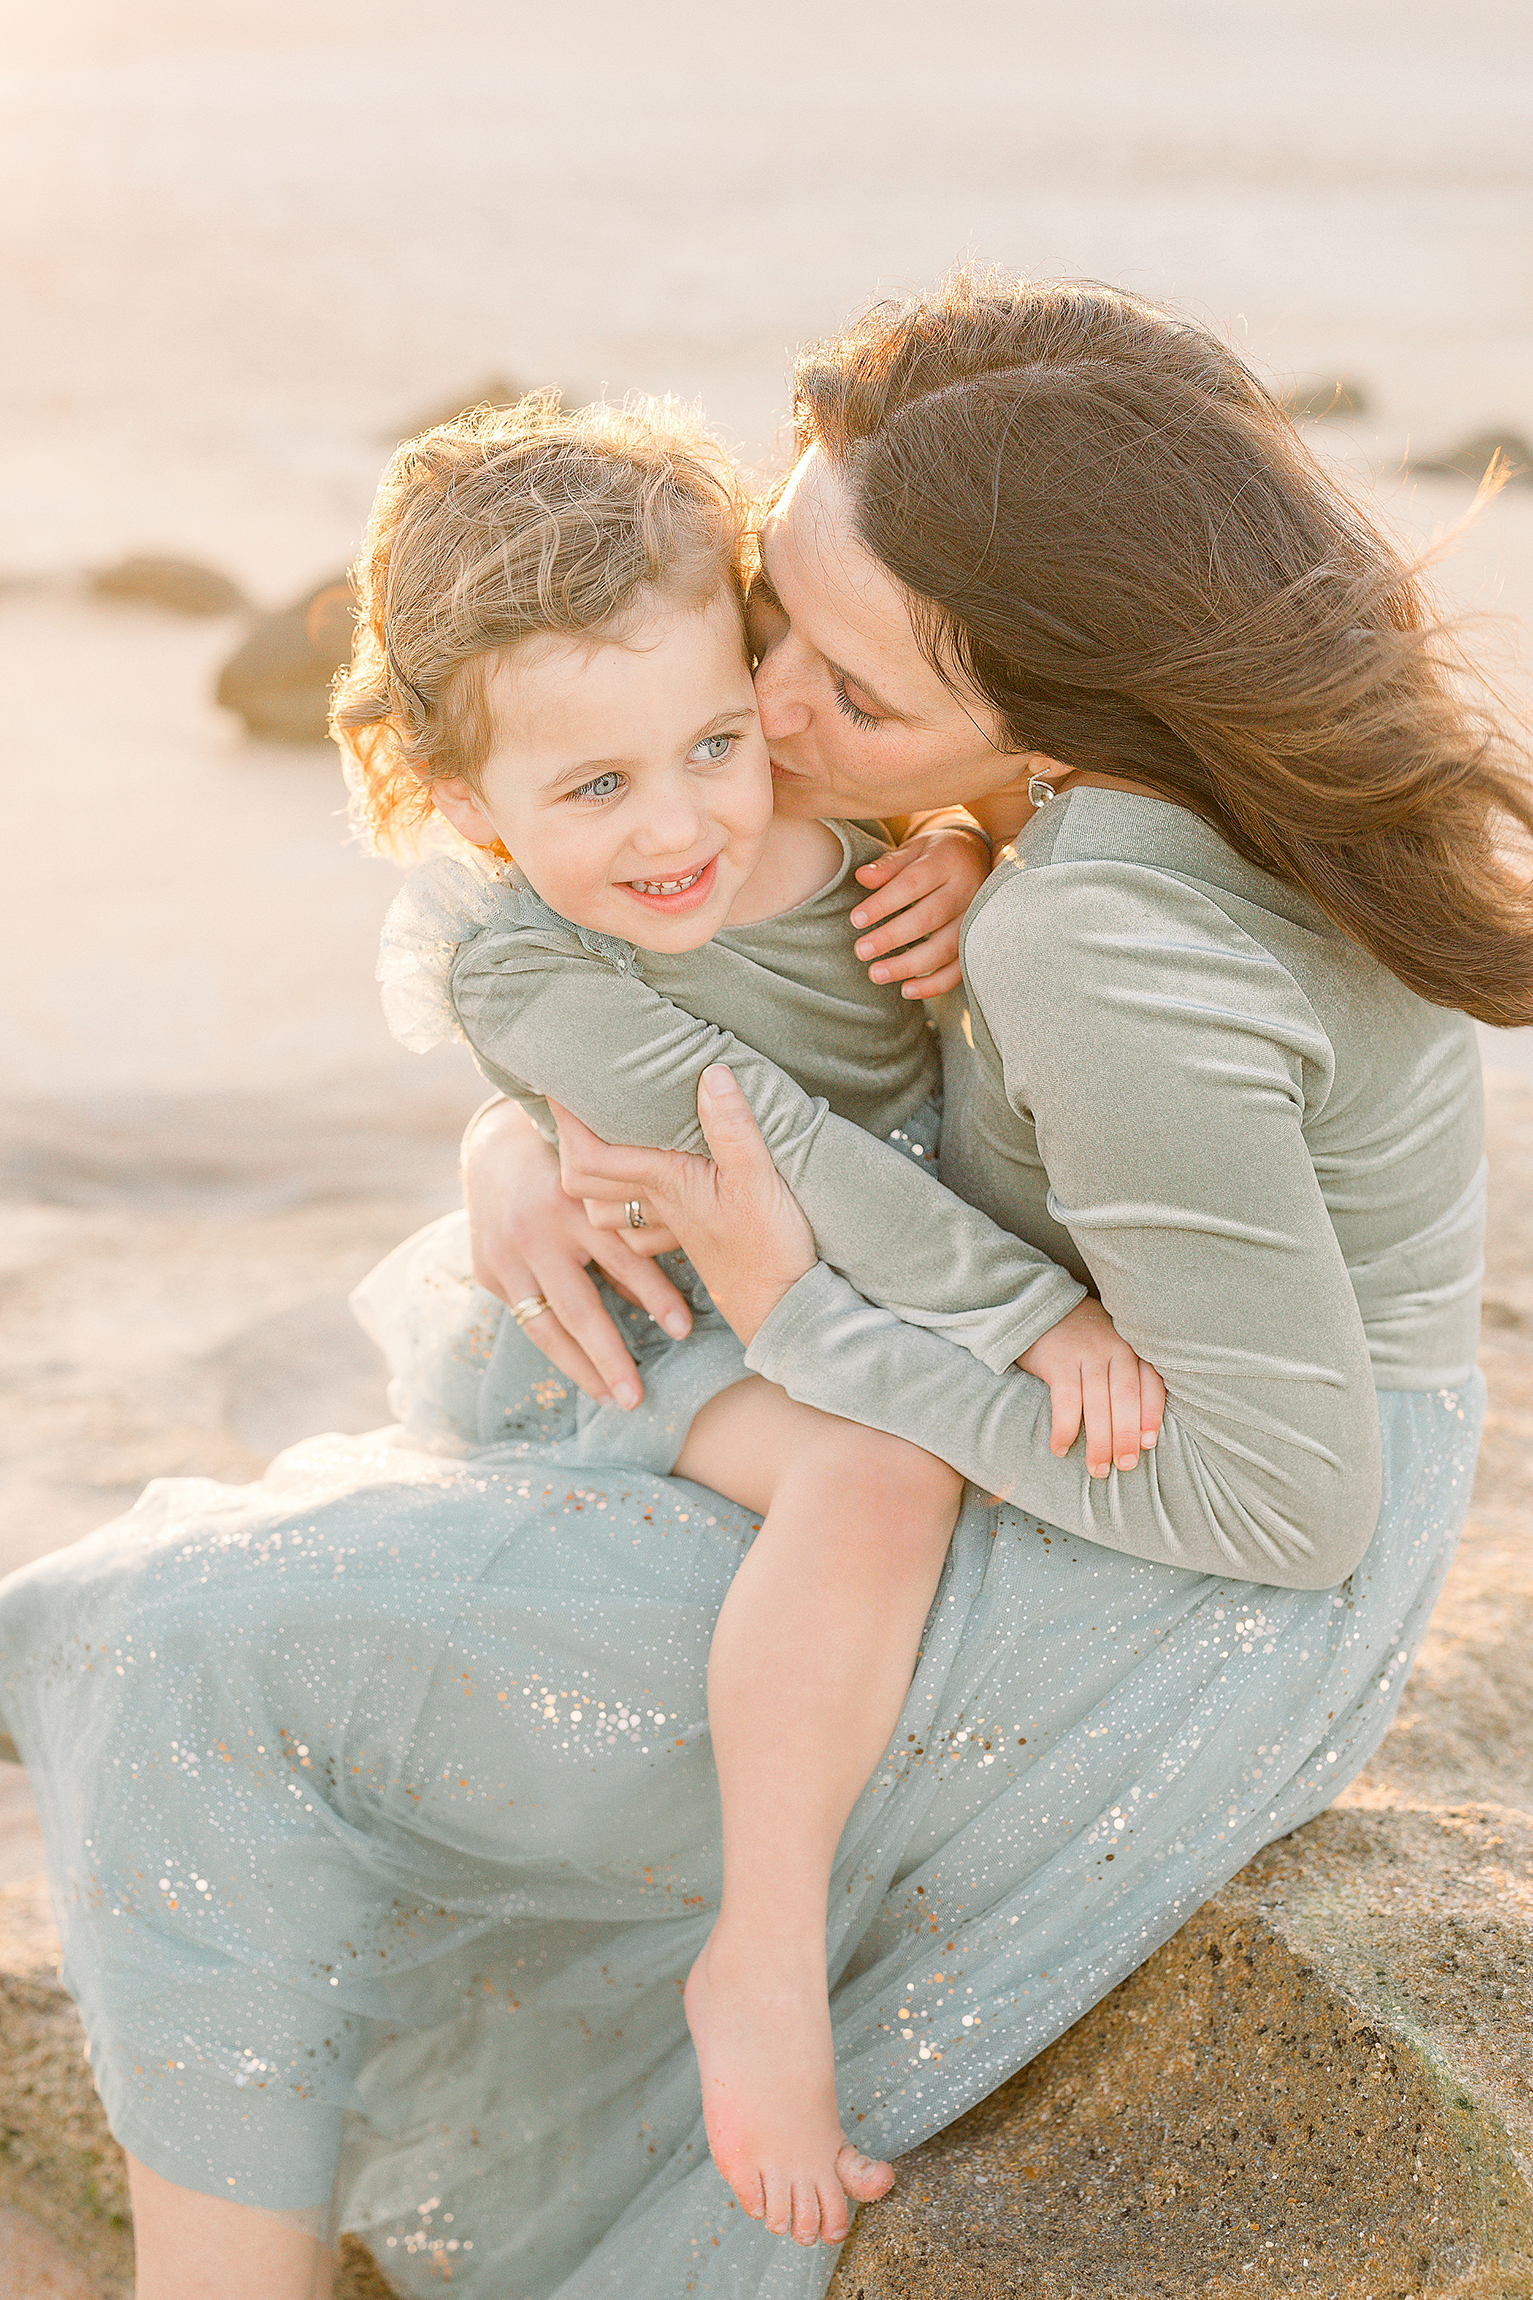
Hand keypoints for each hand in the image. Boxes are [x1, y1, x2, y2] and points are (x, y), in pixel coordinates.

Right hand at [461, 1099, 692, 1404]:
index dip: (656, 1296)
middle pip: (579, 1308)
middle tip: (637, 1399)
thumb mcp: (604, 1184)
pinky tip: (582, 1368)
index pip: (622, 1257)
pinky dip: (557, 1344)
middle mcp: (535, 1231)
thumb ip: (628, 1230)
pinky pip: (527, 1318)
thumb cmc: (571, 1164)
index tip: (685, 1331)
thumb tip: (655, 1297)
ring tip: (611, 1398)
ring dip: (580, 1368)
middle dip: (610, 1358)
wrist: (495, 1146)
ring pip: (545, 1327)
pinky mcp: (487, 1271)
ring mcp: (504, 1255)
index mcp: (573, 1202)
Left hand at [548, 1066, 815, 1345]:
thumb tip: (712, 1073)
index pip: (590, 1155)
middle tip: (576, 1105)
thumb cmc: (771, 1249)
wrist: (785, 1310)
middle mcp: (658, 1203)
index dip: (568, 1121)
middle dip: (570, 1144)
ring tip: (601, 1139)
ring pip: (604, 1206)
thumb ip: (733, 1129)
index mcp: (664, 1183)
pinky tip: (641, 1186)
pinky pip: (638, 1225)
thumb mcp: (759, 1180)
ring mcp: (671, 1223)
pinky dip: (627, 1206)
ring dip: (594, 1176)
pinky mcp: (689, 1236)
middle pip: (583, 1181)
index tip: (558, 1086)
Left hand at [848, 818, 991, 998]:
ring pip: (946, 947)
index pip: (911, 884)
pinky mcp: (980, 940)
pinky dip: (935, 984)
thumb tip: (862, 877)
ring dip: (910, 965)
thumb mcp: (915, 849)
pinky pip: (960, 968)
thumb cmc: (938, 855)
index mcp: (946, 862)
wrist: (981, 858)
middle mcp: (966, 890)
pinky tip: (906, 989)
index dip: (883, 903)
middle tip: (861, 951)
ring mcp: (977, 918)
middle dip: (892, 937)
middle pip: (929, 918)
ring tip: (876, 974)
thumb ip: (889, 865)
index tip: (856, 920)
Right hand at [1017, 1298, 1166, 1478]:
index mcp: (1131, 1347)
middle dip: (1127, 1437)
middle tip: (1126, 1465)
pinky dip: (1065, 1429)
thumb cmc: (1080, 1337)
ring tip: (1097, 1469)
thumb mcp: (1111, 1343)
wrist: (1038, 1307)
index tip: (1149, 1443)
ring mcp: (1086, 1355)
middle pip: (1126, 1399)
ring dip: (1099, 1442)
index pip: (1151, 1383)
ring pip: (1099, 1405)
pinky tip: (1061, 1448)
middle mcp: (1113, 1349)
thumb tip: (1142, 1426)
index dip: (1152, 1415)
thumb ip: (1128, 1372)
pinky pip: (1067, 1402)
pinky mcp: (1058, 1362)